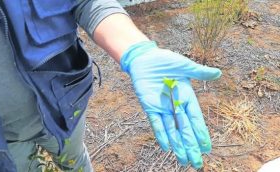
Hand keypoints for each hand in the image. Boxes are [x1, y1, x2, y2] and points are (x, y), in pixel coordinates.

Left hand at [120, 41, 221, 167]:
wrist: (144, 58)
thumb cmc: (165, 60)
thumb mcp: (184, 65)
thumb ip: (199, 72)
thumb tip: (218, 74)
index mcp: (186, 96)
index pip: (195, 119)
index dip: (201, 133)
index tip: (207, 148)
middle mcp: (175, 106)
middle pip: (184, 129)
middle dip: (191, 146)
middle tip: (197, 163)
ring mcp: (162, 108)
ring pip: (171, 130)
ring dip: (177, 145)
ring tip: (183, 160)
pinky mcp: (150, 107)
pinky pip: (155, 123)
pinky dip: (160, 134)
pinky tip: (166, 147)